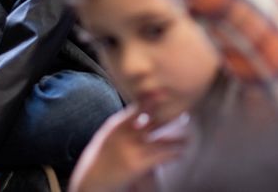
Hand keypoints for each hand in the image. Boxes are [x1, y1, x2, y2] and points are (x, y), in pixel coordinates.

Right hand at [69, 106, 188, 191]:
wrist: (90, 183)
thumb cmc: (100, 159)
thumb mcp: (107, 137)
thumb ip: (124, 124)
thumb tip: (143, 109)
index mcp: (115, 126)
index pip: (138, 108)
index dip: (154, 100)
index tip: (167, 94)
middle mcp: (123, 135)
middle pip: (152, 122)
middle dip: (170, 117)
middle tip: (186, 113)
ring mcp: (131, 150)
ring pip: (161, 141)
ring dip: (177, 141)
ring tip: (187, 141)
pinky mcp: (136, 165)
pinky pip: (160, 157)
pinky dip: (173, 155)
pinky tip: (180, 154)